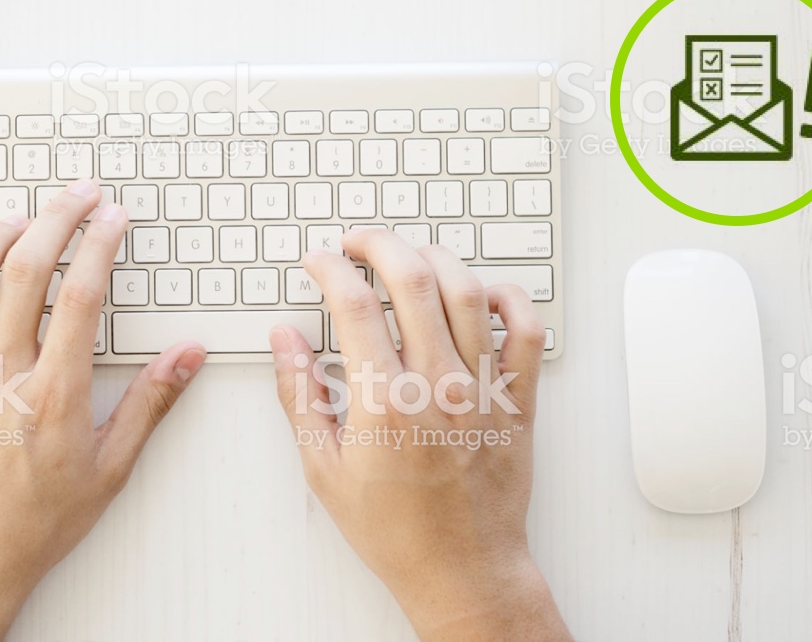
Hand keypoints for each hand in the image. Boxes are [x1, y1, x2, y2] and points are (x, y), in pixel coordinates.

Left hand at [0, 180, 206, 641]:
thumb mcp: (110, 470)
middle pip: (27, 273)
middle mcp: (0, 379)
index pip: (79, 297)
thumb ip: (149, 404)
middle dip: (57, 220)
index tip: (112, 218)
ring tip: (22, 217)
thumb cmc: (36, 524)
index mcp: (53, 396)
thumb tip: (186, 356)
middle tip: (77, 195)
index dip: (99, 245)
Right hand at [269, 229, 569, 641]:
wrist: (461, 569)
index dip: (331, 268)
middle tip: (359, 242)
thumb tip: (284, 340)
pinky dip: (509, 297)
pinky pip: (526, 329)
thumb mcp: (322, 467)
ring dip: (435, 258)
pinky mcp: (518, 399)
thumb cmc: (394, 528)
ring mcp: (483, 389)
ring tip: (410, 256)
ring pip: (468, 291)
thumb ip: (299, 395)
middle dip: (379, 244)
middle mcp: (438, 386)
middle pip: (413, 280)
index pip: (354, 303)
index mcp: (384, 402)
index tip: (320, 260)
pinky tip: (481, 292)